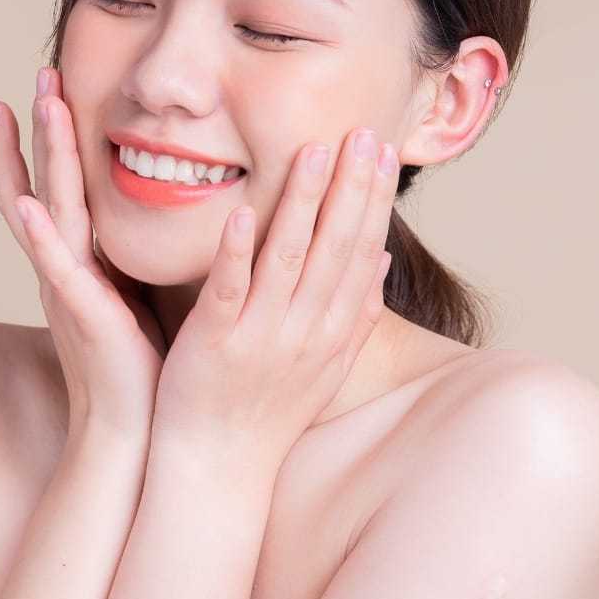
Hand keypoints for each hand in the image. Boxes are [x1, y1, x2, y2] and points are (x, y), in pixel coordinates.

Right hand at [0, 66, 165, 439]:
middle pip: (45, 183)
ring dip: (36, 158)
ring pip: (46, 208)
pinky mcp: (79, 313)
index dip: (52, 141)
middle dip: (40, 129)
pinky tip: (25, 203)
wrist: (139, 430)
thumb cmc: (148, 367)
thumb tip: (172, 213)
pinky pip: (53, 266)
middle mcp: (67, 266)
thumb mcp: (143, 294)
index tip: (51, 88)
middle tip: (40, 73)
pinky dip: (36, 234)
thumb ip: (142, 254)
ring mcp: (67, 286)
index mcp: (85, 260)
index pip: (63, 186)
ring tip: (27, 107)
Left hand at [150, 127, 397, 469]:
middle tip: (361, 132)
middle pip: (335, 247)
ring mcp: (263, 335)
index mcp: (333, 330)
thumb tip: (378, 262)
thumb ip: (354, 314)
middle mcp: (307, 329)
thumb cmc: (268, 411)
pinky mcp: (216, 344)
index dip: (373, 198)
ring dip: (301, 203)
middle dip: (350, 187)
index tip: (382, 149)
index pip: (361, 250)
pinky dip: (236, 251)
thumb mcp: (325, 365)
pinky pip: (229, 290)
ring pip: (287, 257)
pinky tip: (242, 213)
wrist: (221, 466)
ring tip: (311, 152)